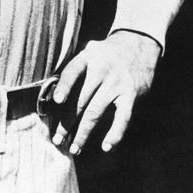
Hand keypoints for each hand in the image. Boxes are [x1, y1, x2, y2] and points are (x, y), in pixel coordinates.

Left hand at [50, 30, 160, 154]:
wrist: (138, 43)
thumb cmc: (106, 52)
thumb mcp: (89, 49)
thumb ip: (74, 67)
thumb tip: (53, 93)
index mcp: (87, 57)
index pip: (72, 72)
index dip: (64, 86)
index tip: (56, 101)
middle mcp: (101, 70)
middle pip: (80, 99)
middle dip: (67, 122)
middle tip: (57, 139)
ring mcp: (116, 84)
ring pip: (96, 112)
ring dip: (83, 133)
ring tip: (74, 148)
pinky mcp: (131, 95)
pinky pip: (122, 118)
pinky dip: (115, 134)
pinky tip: (106, 147)